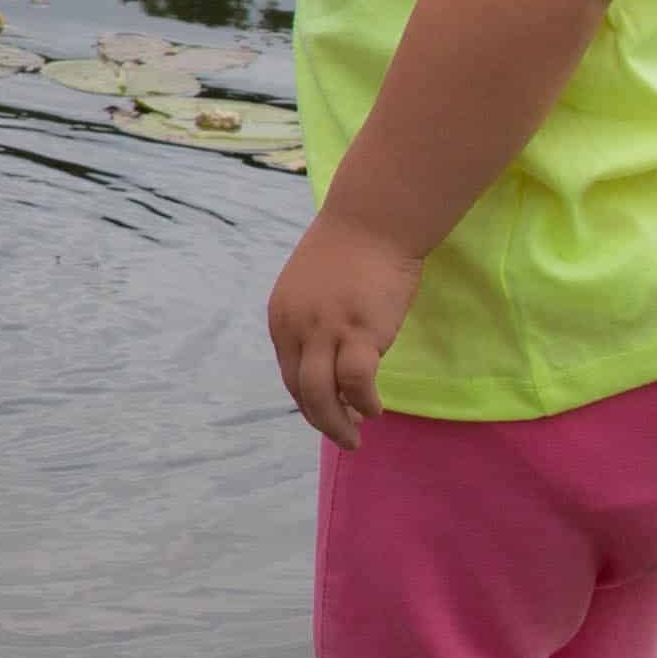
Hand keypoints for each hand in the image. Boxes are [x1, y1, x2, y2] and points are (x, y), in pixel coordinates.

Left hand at [266, 217, 418, 448]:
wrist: (372, 220)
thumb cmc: (350, 251)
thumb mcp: (313, 290)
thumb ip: (313, 323)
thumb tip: (329, 361)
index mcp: (281, 318)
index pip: (290, 373)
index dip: (308, 400)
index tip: (327, 413)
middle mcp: (295, 327)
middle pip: (301, 391)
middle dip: (321, 420)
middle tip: (343, 438)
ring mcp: (325, 330)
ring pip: (321, 396)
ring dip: (338, 424)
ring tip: (356, 436)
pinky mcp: (359, 331)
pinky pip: (356, 383)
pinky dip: (364, 403)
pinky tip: (375, 409)